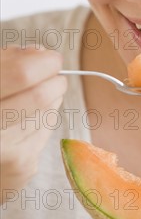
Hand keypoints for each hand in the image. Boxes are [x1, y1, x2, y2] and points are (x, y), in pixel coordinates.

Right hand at [1, 45, 66, 198]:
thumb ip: (9, 62)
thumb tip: (42, 53)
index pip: (22, 75)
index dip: (44, 63)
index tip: (52, 59)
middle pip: (40, 96)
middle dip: (55, 81)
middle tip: (55, 76)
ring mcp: (7, 152)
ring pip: (48, 112)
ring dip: (50, 99)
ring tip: (34, 98)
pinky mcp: (23, 165)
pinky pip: (46, 131)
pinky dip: (43, 119)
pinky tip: (26, 121)